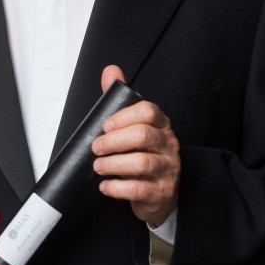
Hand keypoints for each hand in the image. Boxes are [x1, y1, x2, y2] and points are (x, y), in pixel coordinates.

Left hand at [92, 65, 180, 226]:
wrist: (158, 194)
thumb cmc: (142, 154)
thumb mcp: (134, 127)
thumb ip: (121, 101)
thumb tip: (110, 70)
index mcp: (161, 125)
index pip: (149, 111)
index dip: (124, 116)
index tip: (105, 125)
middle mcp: (169, 144)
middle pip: (144, 135)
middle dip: (115, 140)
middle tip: (96, 147)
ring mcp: (168, 169)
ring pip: (142, 163)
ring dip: (114, 164)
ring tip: (97, 166)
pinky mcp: (161, 192)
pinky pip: (139, 189)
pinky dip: (117, 188)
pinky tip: (105, 186)